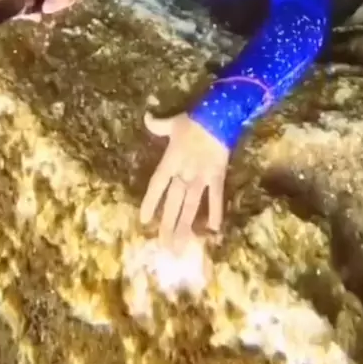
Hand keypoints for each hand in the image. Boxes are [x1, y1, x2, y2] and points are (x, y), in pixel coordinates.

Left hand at [140, 111, 228, 241]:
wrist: (218, 117)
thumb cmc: (193, 121)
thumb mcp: (172, 122)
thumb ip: (157, 124)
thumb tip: (146, 116)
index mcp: (170, 161)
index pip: (157, 185)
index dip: (151, 202)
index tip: (144, 220)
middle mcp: (183, 173)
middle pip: (173, 203)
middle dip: (168, 225)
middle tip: (164, 247)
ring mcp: (200, 177)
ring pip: (190, 206)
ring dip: (186, 227)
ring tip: (181, 247)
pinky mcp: (217, 176)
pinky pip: (215, 197)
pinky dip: (215, 212)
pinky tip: (213, 229)